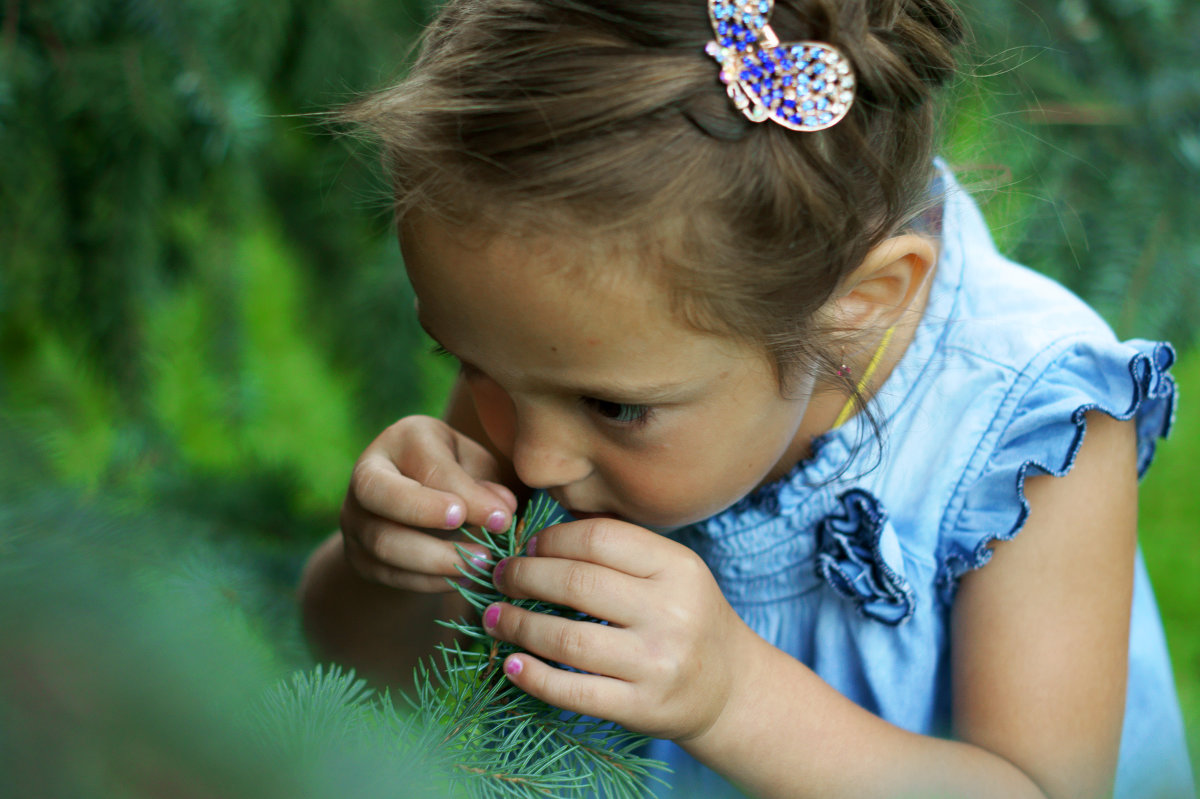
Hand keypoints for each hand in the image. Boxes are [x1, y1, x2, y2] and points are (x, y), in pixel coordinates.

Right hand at [340, 415, 517, 591]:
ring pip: (384, 543)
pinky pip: (390, 574)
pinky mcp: (357, 556)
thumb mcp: (475, 467)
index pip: (430, 466)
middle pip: (379, 492)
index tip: (502, 519)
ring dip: (437, 560)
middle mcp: (368, 473)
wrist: (415, 509)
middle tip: (471, 531)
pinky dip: (430, 582)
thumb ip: (486, 484)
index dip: (467, 495)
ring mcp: (356, 517)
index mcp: (403, 438)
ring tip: (480, 566)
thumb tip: (502, 509)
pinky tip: (464, 579)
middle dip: (427, 514)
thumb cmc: (456, 476)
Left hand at [483, 519, 752, 741]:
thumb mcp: (673, 572)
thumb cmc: (688, 618)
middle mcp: (672, 612)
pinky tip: (512, 664)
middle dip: (524, 577)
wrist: (730, 688)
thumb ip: (620, 550)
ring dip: (519, 626)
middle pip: (577, 585)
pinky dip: (534, 677)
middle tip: (500, 578)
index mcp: (678, 567)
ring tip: (494, 618)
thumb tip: (539, 536)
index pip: (599, 539)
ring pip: (568, 640)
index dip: (552, 540)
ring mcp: (657, 663)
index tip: (527, 547)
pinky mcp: (642, 707)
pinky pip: (574, 691)